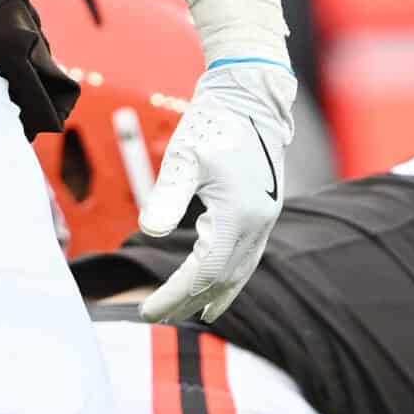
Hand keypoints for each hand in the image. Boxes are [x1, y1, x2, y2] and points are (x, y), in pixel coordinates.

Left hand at [138, 60, 295, 321]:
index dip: (176, 295)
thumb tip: (148, 232)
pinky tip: (218, 285)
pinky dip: (231, 277)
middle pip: (223, 278)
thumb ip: (167, 197)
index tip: (147, 312)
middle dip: (189, 301)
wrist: (250, 96)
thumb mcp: (182, 158)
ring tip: (191, 314)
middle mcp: (258, 222)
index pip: (205, 272)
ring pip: (240, 271)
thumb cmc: (212, 123)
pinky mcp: (265, 210)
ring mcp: (266, 218)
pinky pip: (248, 257)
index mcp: (238, 213)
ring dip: (213, 294)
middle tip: (155, 317)